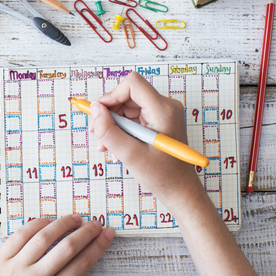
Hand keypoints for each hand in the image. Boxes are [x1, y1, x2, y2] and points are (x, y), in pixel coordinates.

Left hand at [0, 215, 113, 275]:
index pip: (81, 264)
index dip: (98, 247)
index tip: (106, 236)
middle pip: (68, 247)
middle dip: (87, 233)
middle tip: (97, 224)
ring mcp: (16, 265)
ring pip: (45, 236)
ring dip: (64, 223)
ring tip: (75, 218)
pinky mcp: (1, 257)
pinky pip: (21, 234)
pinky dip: (37, 224)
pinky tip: (48, 221)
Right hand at [89, 72, 203, 211]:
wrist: (180, 190)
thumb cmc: (162, 176)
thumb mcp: (130, 155)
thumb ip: (109, 132)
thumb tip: (95, 110)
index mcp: (163, 110)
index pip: (132, 84)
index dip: (111, 96)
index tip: (98, 113)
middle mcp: (165, 106)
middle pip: (127, 95)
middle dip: (109, 114)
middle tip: (97, 134)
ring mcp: (162, 113)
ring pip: (127, 107)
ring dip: (112, 125)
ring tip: (105, 147)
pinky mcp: (158, 121)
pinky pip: (133, 117)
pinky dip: (121, 130)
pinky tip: (116, 148)